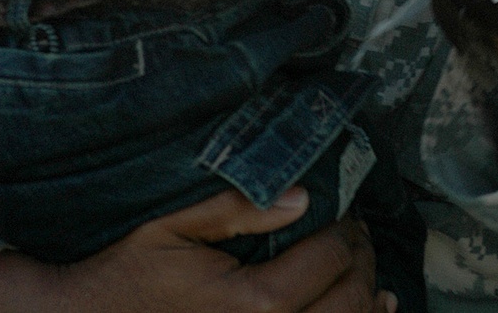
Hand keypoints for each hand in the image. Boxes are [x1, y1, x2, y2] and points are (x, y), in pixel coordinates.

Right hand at [0, 190, 394, 312]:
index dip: (347, 235)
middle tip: (362, 236)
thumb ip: (236, 207)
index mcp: (248, 303)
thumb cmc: (123, 272)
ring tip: (374, 283)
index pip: (326, 264)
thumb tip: (301, 195)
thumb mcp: (170, 225)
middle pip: (344, 307)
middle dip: (362, 266)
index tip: (351, 213)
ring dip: (365, 308)